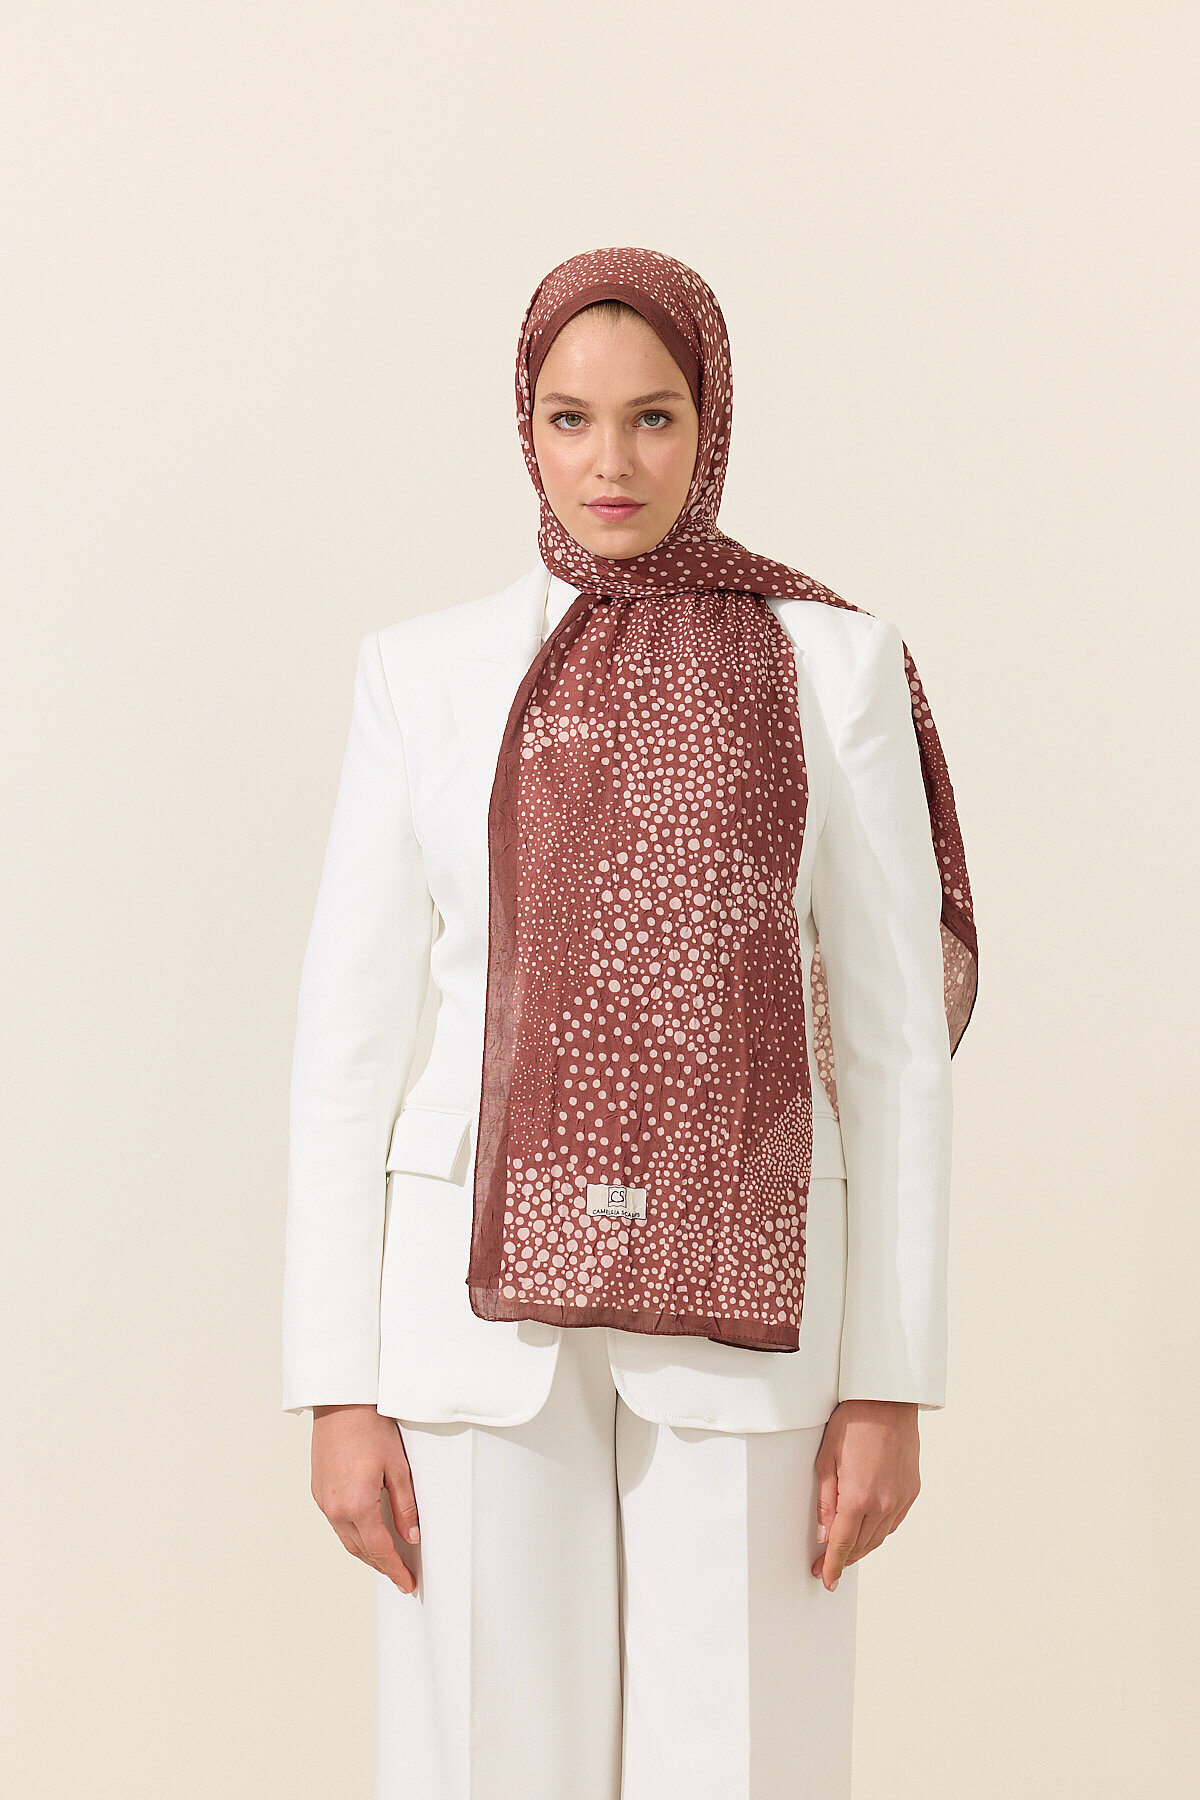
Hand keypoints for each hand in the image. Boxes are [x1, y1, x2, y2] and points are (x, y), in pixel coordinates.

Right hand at [311, 1404, 419, 1594]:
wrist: (340, 1404)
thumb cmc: (370, 1429)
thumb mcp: (398, 1468)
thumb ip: (405, 1507)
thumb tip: (412, 1537)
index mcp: (357, 1506)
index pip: (380, 1550)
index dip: (395, 1569)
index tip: (407, 1584)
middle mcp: (335, 1509)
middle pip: (361, 1550)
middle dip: (382, 1565)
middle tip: (400, 1576)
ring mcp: (323, 1501)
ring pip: (347, 1539)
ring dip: (366, 1552)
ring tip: (386, 1559)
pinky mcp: (318, 1491)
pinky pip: (336, 1524)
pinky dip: (353, 1535)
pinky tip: (366, 1532)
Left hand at [811, 1399, 920, 1589]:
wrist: (888, 1401)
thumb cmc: (853, 1422)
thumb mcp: (826, 1459)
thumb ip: (826, 1501)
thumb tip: (824, 1534)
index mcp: (858, 1497)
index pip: (842, 1544)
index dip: (832, 1566)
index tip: (825, 1579)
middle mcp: (883, 1504)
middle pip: (861, 1546)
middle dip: (843, 1560)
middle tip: (826, 1567)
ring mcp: (900, 1499)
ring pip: (879, 1538)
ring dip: (861, 1548)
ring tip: (844, 1551)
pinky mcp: (912, 1492)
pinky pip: (893, 1523)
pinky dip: (878, 1532)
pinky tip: (867, 1529)